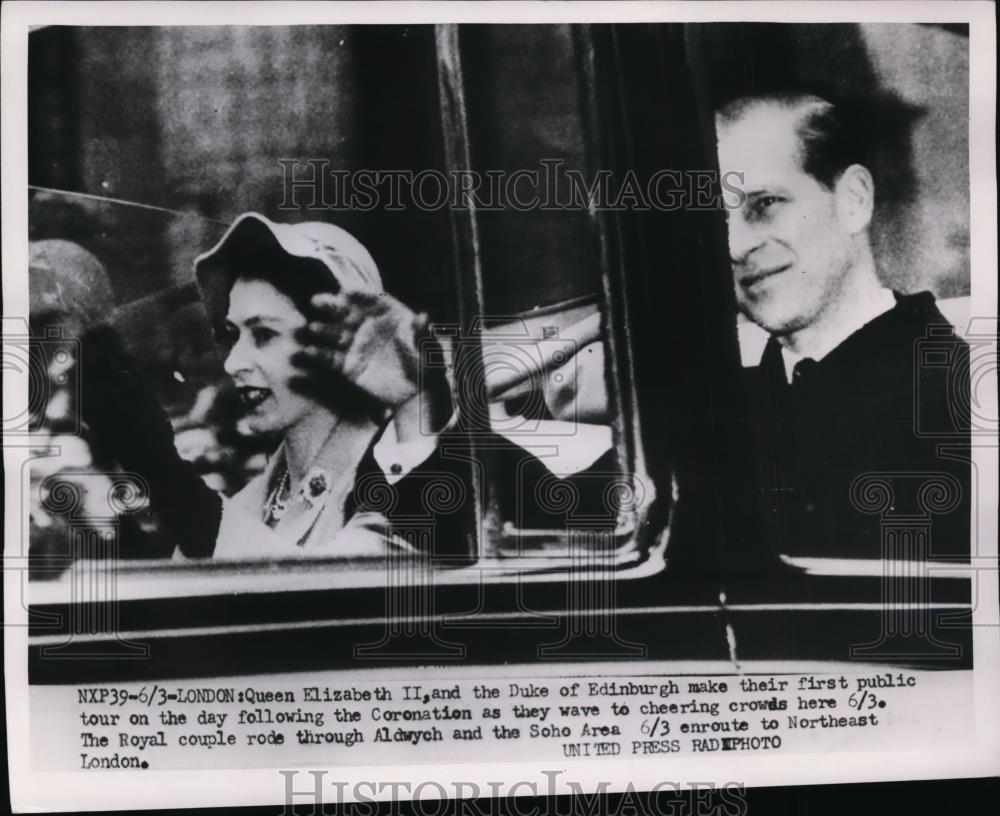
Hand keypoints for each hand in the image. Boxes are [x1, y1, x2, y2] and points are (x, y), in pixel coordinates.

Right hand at [292, 290, 428, 409]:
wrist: (417, 392)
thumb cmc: (425, 363)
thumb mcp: (426, 347)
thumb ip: (421, 332)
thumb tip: (424, 316)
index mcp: (387, 314)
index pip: (371, 299)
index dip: (358, 295)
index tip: (346, 292)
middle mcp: (367, 325)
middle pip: (346, 312)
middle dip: (331, 306)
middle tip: (316, 301)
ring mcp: (355, 345)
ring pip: (334, 333)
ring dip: (321, 330)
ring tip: (311, 329)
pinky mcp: (347, 366)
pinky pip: (329, 359)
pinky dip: (317, 356)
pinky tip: (306, 353)